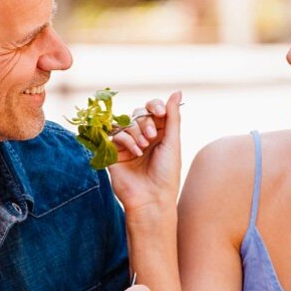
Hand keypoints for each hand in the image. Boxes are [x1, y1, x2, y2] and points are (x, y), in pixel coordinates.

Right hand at [107, 92, 181, 220]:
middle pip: (139, 114)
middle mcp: (143, 137)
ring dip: (136, 131)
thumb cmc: (166, 174)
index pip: (154, 109)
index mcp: (160, 134)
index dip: (155, 106)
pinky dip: (126, 140)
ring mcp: (128, 145)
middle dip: (146, 121)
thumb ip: (173, 117)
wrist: (152, 199)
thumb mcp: (173, 143)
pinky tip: (135, 152)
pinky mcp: (113, 153)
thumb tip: (177, 91)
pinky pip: (115, 134)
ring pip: (126, 123)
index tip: (160, 112)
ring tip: (144, 147)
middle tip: (152, 137)